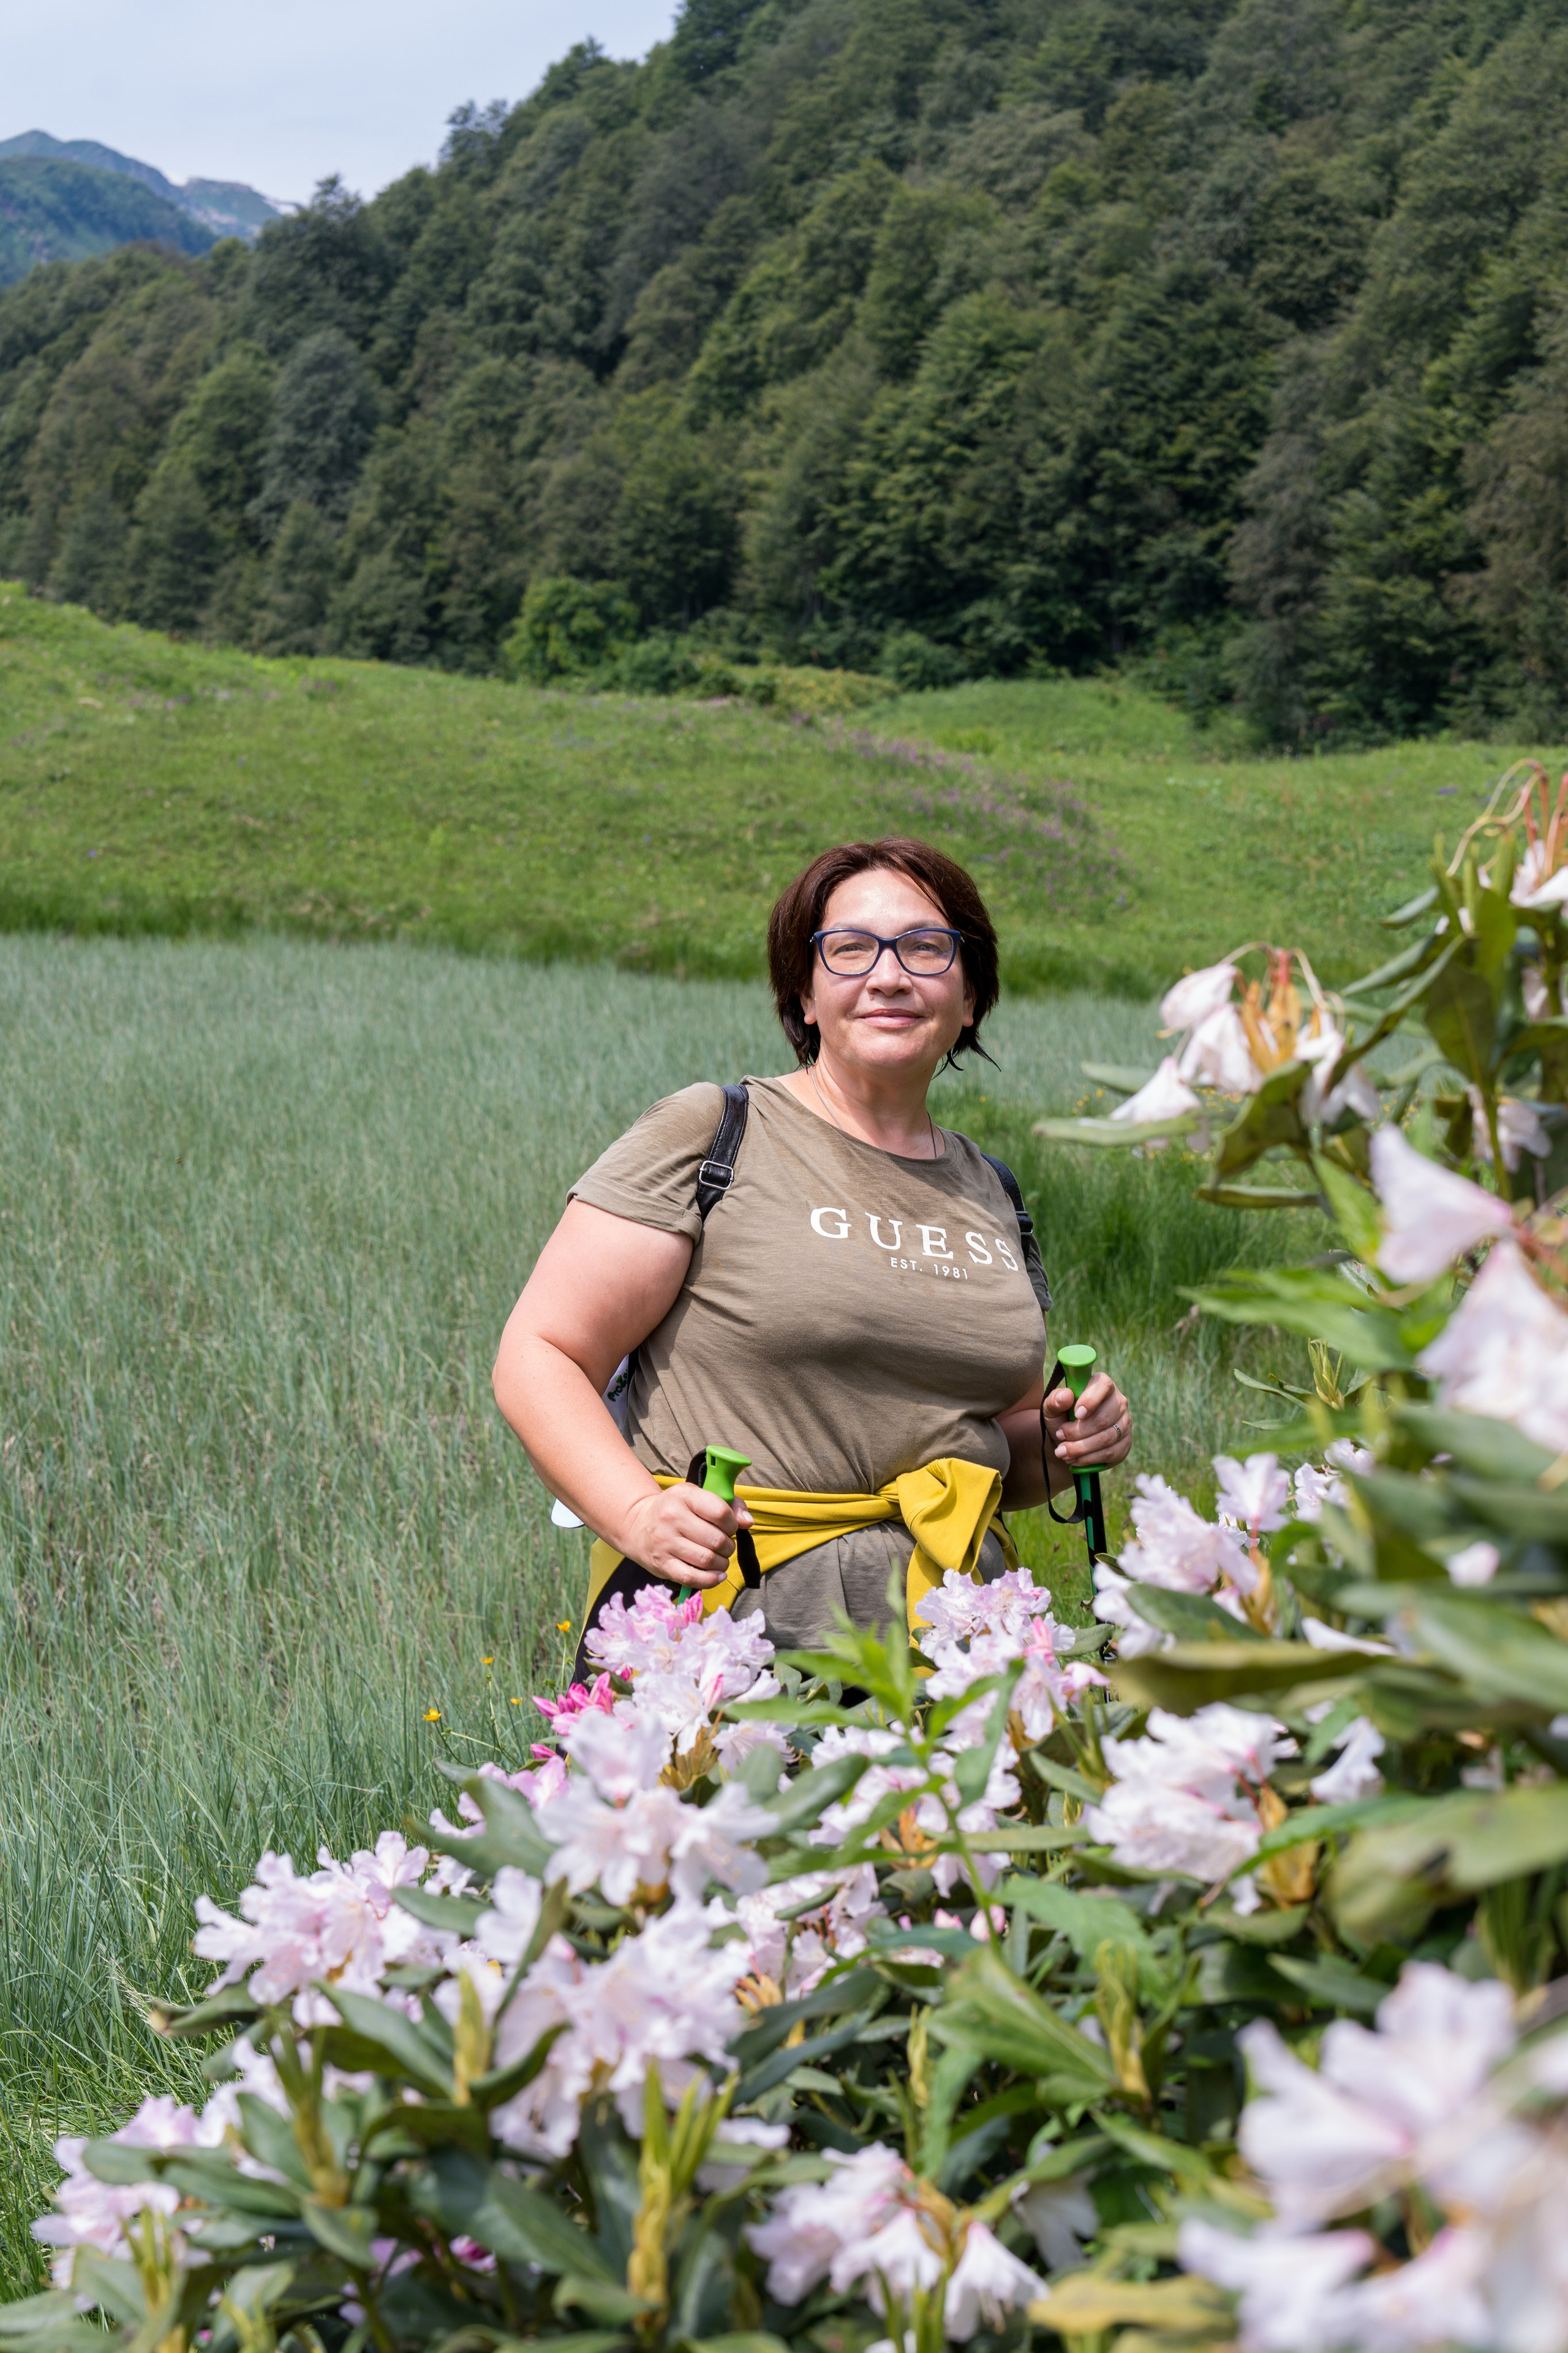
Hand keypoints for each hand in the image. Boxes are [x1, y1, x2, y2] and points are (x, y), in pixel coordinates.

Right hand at [620, 1483, 753, 1587]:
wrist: (638, 1525)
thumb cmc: (676, 1509)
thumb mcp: (698, 1496)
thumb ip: (729, 1505)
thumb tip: (748, 1522)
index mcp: (683, 1496)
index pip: (720, 1513)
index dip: (732, 1523)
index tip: (729, 1527)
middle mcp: (671, 1518)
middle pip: (716, 1540)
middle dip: (728, 1546)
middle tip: (724, 1545)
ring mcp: (665, 1543)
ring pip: (707, 1560)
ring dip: (722, 1563)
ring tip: (719, 1558)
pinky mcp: (662, 1565)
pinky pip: (692, 1578)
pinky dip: (711, 1580)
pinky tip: (717, 1575)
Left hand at [1045, 1372, 1131, 1470]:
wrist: (1067, 1442)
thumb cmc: (1061, 1419)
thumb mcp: (1051, 1408)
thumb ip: (1055, 1400)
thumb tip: (1066, 1396)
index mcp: (1100, 1385)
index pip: (1103, 1385)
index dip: (1091, 1400)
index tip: (1077, 1414)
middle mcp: (1118, 1402)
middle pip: (1103, 1418)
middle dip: (1078, 1431)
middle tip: (1060, 1436)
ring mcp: (1124, 1423)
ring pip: (1106, 1438)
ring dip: (1081, 1448)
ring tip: (1063, 1451)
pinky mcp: (1125, 1443)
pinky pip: (1110, 1453)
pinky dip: (1089, 1458)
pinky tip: (1075, 1459)